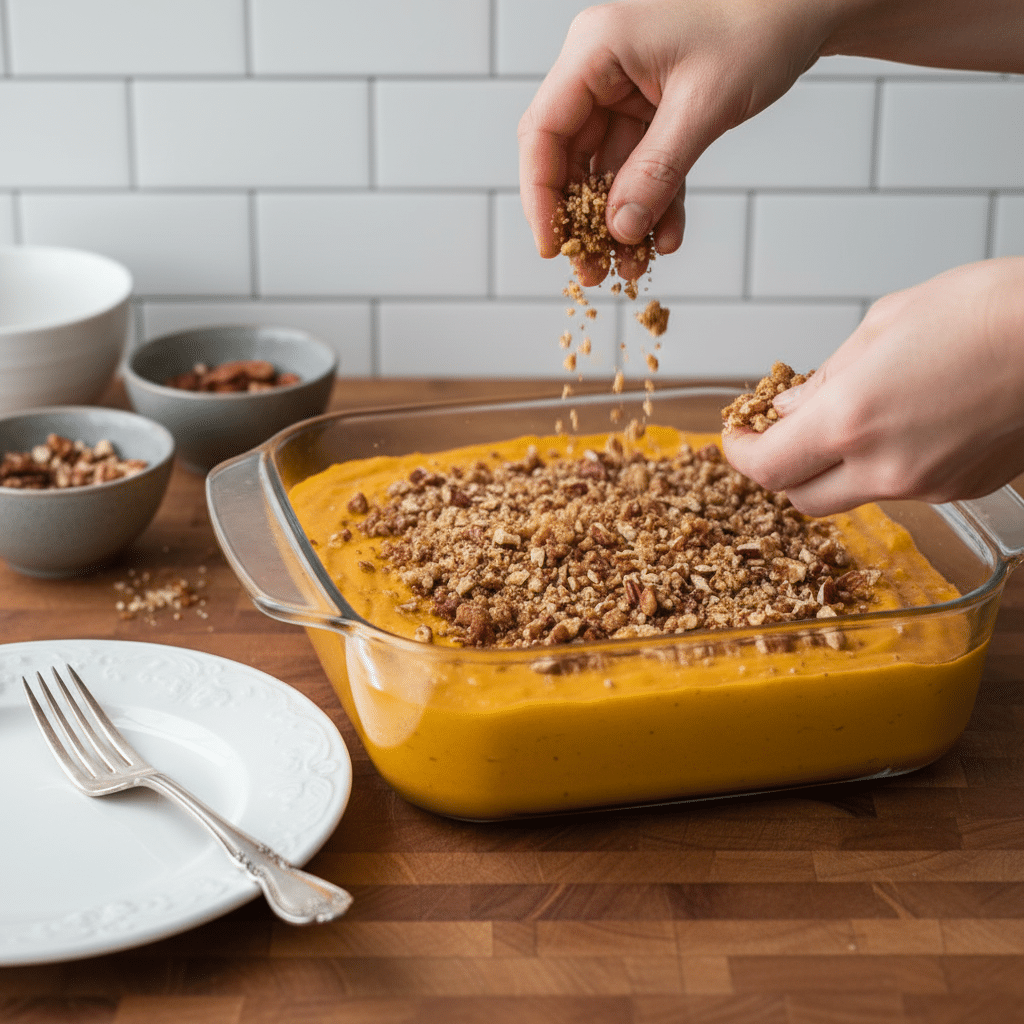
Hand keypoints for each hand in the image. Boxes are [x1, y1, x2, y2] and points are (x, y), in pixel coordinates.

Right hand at [517, 0, 830, 283]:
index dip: (541, 195)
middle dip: (583, 220)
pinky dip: (653, 203)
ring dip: (620, 221)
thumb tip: (619, 230)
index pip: (544, 131)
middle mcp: (602, 69)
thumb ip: (657, 171)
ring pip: (606, 171)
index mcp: (596, 50)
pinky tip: (665, 238)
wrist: (808, 7)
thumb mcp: (704, 105)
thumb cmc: (760, 26)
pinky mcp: (654, 110)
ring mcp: (626, 91)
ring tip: (632, 267)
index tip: (552, 247)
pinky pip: (642, 168)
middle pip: (569, 157)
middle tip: (592, 271)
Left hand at [722, 258, 1023, 515]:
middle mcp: (884, 467)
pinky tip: (905, 424)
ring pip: (851, 496)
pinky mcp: (961, 489)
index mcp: (851, 420)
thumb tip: (789, 409)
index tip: (738, 435)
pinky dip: (884, 466)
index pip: (767, 468)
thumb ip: (825, 380)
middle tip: (782, 435)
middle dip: (781, 470)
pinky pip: (901, 489)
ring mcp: (925, 486)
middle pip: (800, 499)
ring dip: (833, 469)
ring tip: (851, 419)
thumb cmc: (984, 311)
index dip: (741, 454)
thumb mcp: (882, 326)